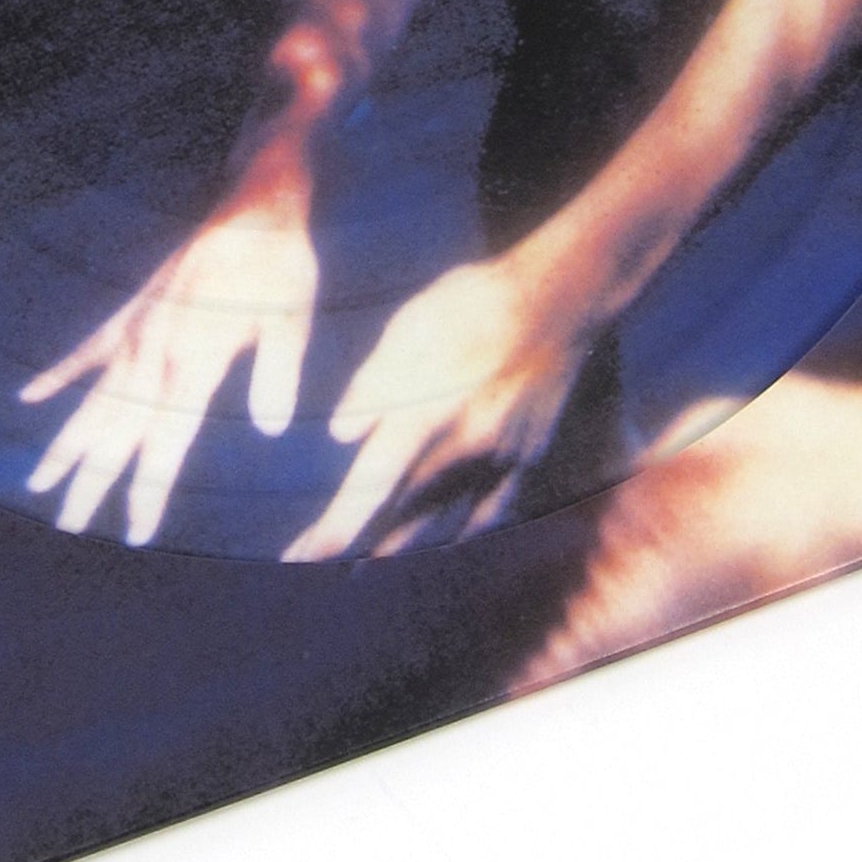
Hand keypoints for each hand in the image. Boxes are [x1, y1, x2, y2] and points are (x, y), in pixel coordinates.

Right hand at [22, 189, 318, 545]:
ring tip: (37, 485)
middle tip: (67, 527)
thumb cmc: (280, 260)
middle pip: (116, 431)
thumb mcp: (293, 315)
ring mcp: (137, 328)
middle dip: (92, 483)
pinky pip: (87, 349)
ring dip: (67, 443)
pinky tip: (28, 396)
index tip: (134, 533)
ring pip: (94, 399)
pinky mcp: (134, 309)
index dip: (148, 491)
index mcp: (193, 357)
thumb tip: (270, 429)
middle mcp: (154, 349)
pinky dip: (59, 374)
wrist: (254, 200)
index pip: (165, 441)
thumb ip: (277, 372)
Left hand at [281, 253, 592, 560]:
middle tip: (328, 563)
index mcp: (427, 415)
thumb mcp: (406, 329)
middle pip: (403, 516)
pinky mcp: (527, 455)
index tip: (302, 558)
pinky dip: (462, 527)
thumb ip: (371, 386)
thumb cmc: (472, 303)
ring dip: (405, 543)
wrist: (558, 297)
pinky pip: (491, 509)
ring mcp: (501, 458)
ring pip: (445, 521)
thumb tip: (343, 437)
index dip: (334, 530)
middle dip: (361, 543)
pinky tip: (446, 537)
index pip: (370, 489)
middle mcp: (463, 449)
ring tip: (372, 558)